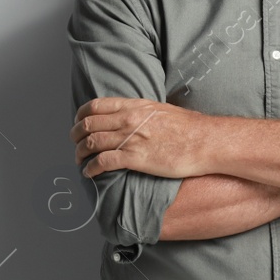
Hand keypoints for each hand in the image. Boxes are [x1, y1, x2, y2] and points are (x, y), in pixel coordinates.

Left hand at [71, 97, 211, 179]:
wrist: (204, 141)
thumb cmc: (189, 128)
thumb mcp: (161, 110)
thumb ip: (142, 112)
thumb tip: (133, 118)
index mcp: (134, 106)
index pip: (95, 106)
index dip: (80, 116)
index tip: (78, 124)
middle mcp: (128, 119)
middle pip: (88, 125)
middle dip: (76, 136)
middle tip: (75, 144)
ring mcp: (130, 138)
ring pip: (91, 143)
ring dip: (80, 153)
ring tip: (79, 160)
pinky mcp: (135, 158)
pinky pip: (102, 162)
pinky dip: (90, 168)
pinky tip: (89, 173)